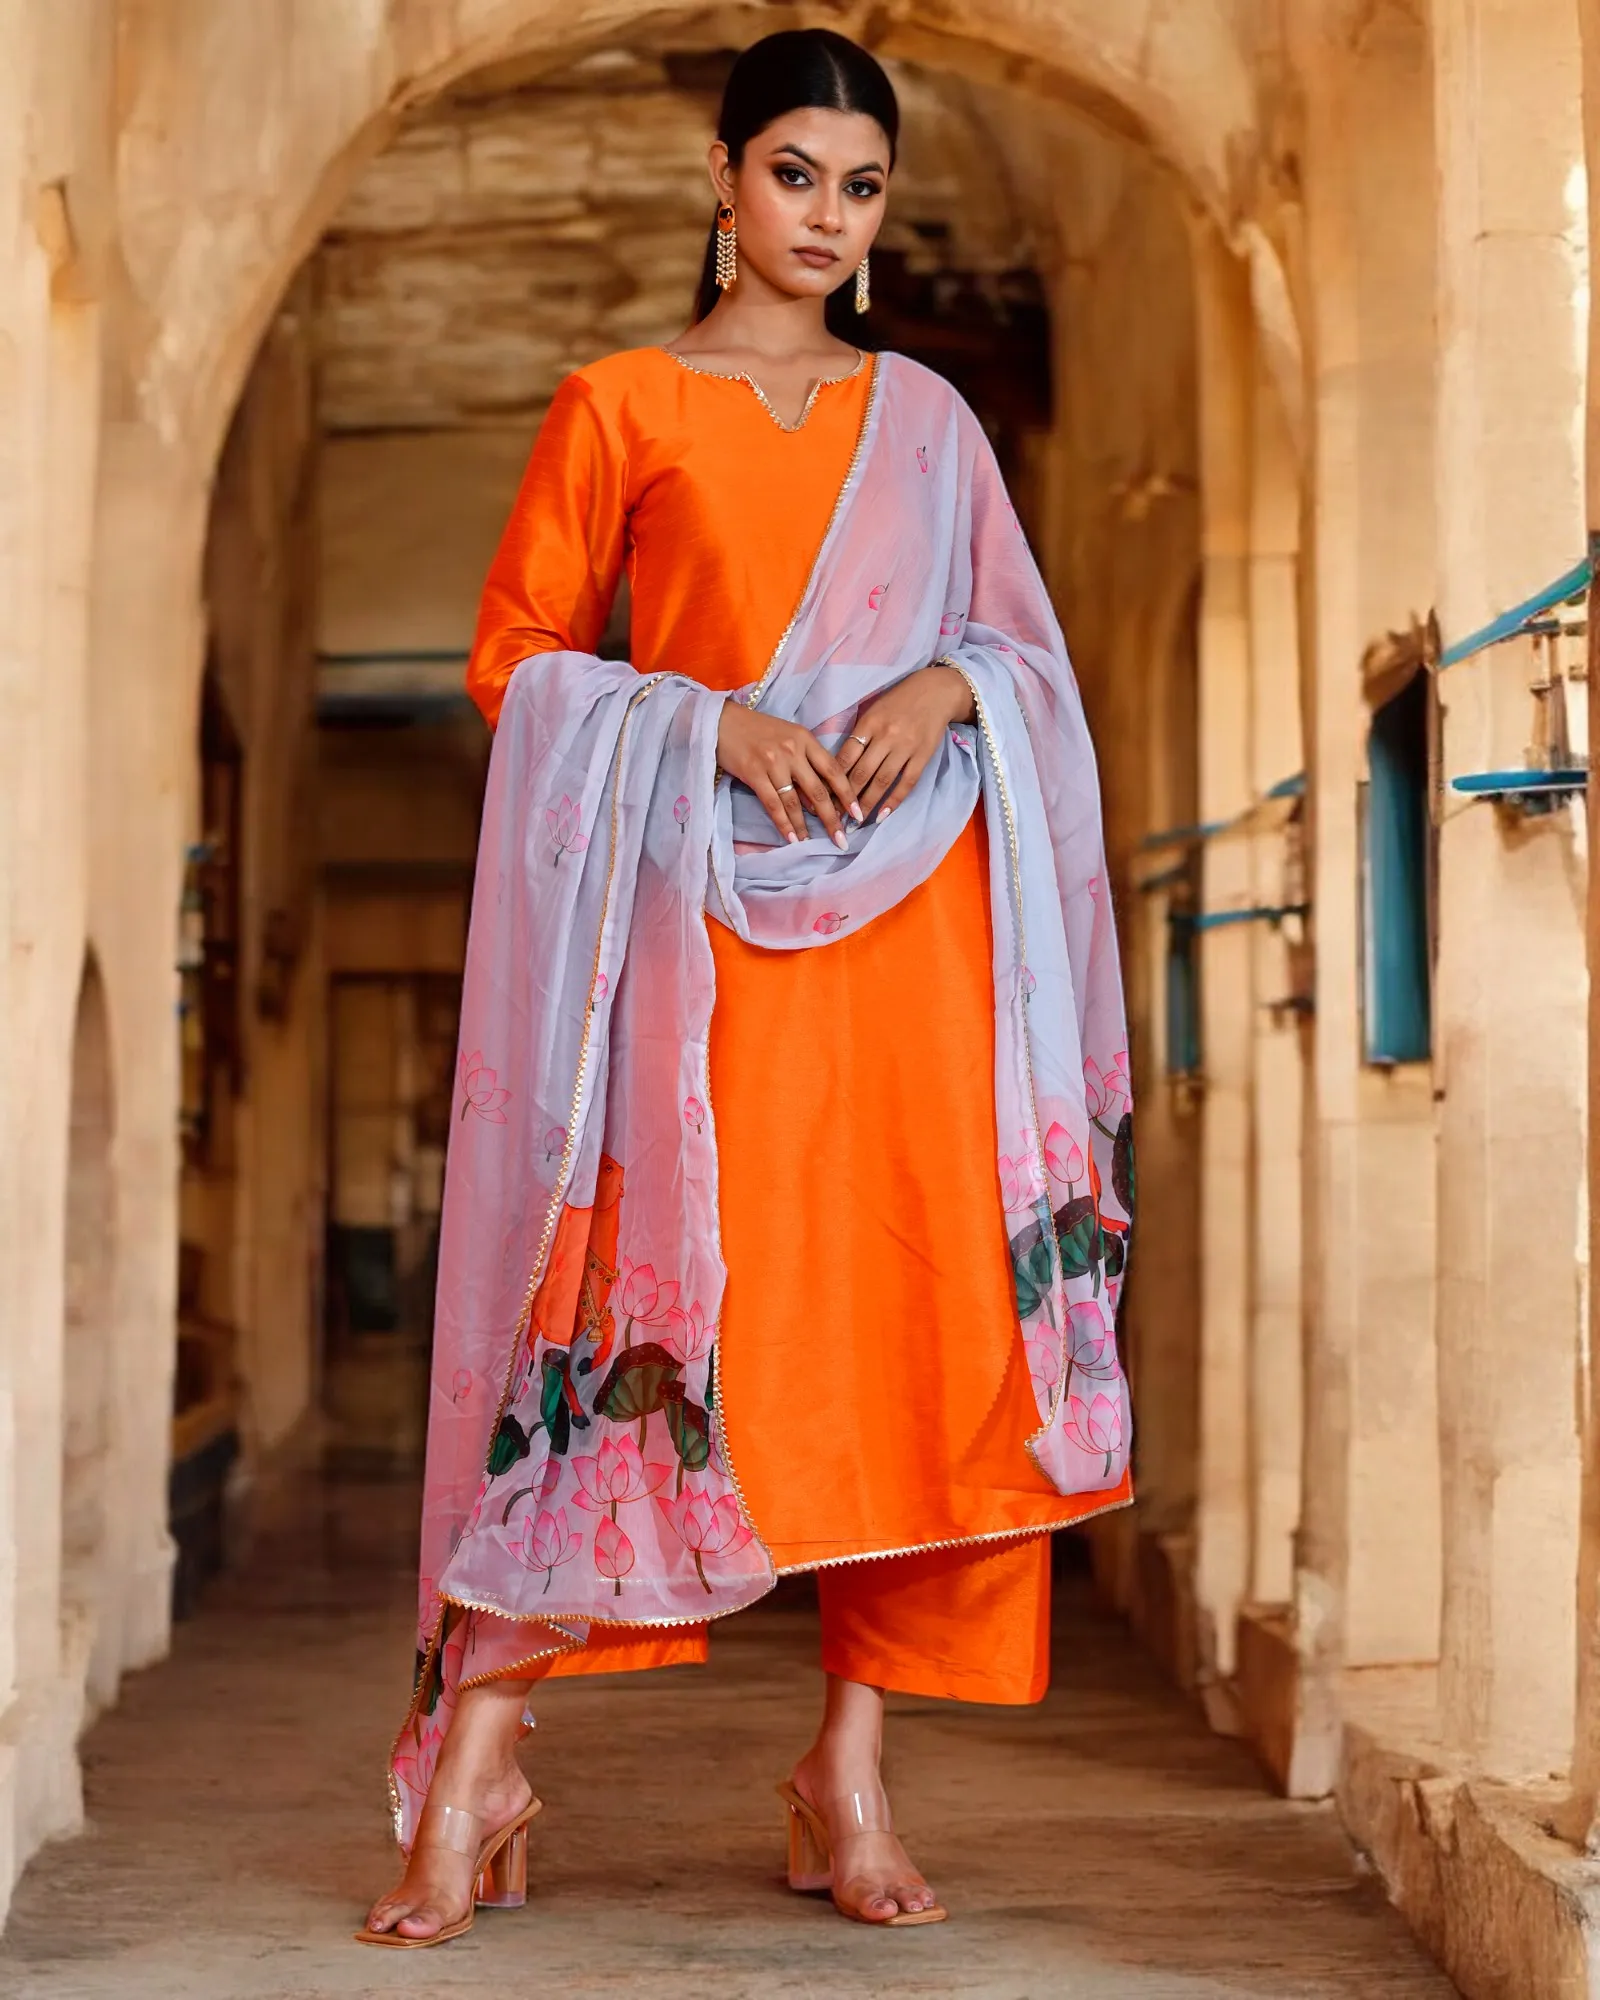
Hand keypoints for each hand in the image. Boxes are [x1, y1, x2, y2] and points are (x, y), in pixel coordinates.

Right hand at [716, 700, 861, 847]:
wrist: (722, 721)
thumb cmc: (758, 730)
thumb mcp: (789, 736)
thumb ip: (806, 761)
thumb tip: (818, 800)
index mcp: (806, 739)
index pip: (834, 770)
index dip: (847, 795)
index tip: (858, 814)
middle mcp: (793, 750)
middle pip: (818, 790)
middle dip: (831, 818)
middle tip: (841, 839)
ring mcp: (773, 762)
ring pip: (795, 801)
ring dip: (805, 826)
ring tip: (812, 843)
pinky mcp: (754, 773)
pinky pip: (773, 804)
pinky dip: (783, 823)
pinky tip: (791, 838)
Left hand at [838, 665, 974, 820]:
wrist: (936, 691)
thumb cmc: (899, 700)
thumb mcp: (873, 710)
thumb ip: (859, 734)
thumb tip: (840, 764)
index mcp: (869, 723)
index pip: (846, 756)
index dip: (833, 779)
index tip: (824, 797)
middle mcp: (886, 736)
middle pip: (862, 772)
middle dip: (846, 798)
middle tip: (836, 816)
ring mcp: (906, 747)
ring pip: (882, 781)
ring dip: (867, 804)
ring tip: (856, 821)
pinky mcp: (923, 756)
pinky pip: (906, 783)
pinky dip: (893, 801)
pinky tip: (882, 815)